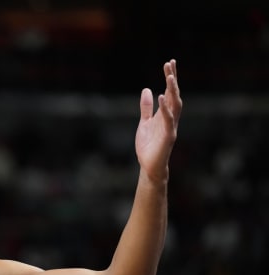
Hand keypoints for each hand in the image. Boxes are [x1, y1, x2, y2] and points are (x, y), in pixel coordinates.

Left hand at [135, 59, 181, 183]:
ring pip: (175, 106)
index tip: (169, 63)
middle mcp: (170, 118)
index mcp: (165, 114)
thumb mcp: (144, 122)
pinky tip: (162, 97)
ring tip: (170, 77)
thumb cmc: (148, 145)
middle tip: (170, 64)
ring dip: (173, 91)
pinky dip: (166, 108)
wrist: (148, 165)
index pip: (170, 92)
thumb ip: (146, 108)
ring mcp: (170, 127)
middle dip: (172, 80)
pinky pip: (168, 120)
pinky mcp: (168, 136)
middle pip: (174, 95)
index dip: (170, 78)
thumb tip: (147, 90)